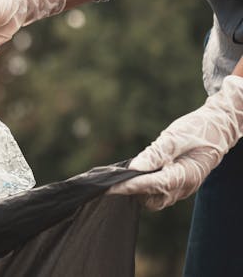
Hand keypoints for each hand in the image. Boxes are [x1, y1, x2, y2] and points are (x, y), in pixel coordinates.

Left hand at [109, 75, 242, 209]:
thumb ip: (157, 153)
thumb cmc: (198, 129)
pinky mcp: (177, 185)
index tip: (112, 187)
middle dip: (133, 192)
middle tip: (114, 178)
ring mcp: (182, 188)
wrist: (218, 129)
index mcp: (186, 175)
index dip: (132, 186)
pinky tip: (136, 174)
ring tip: (123, 175)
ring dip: (138, 191)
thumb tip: (135, 167)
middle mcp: (184, 187)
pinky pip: (158, 192)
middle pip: (152, 200)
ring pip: (154, 199)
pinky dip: (145, 187)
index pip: (154, 185)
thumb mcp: (177, 136)